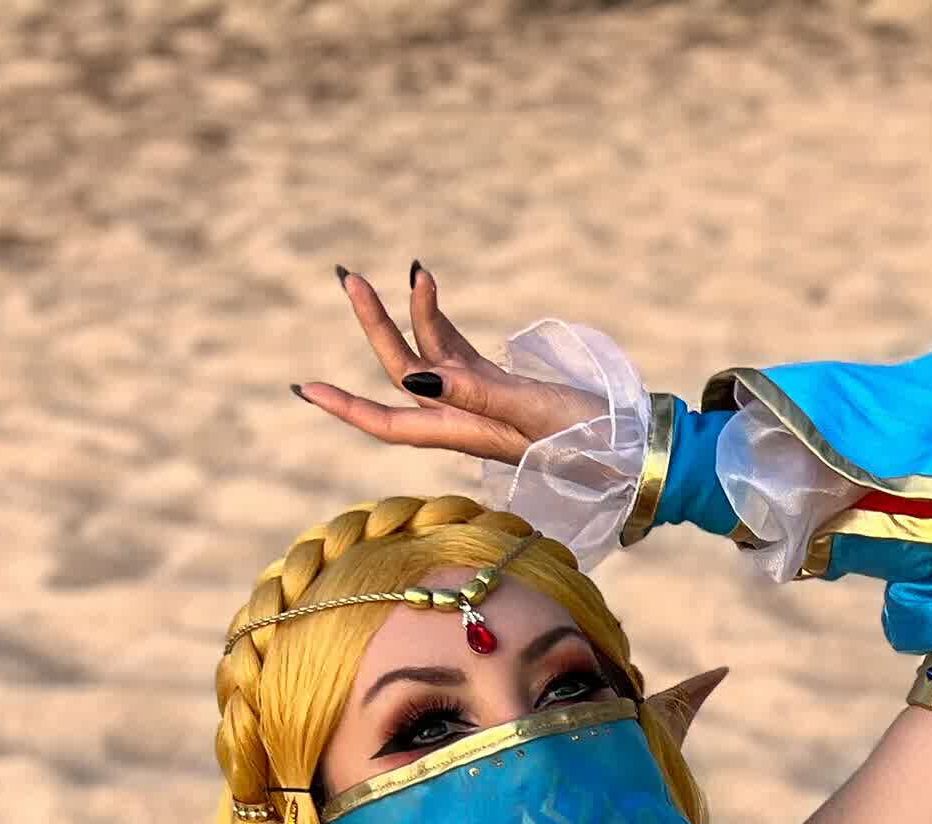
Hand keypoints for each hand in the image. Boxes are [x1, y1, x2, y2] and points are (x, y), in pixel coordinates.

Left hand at [295, 260, 603, 464]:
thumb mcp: (529, 411)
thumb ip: (474, 394)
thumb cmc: (586, 438)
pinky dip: (437, 317)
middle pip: (400, 372)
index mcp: (460, 430)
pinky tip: (427, 284)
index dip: (346, 407)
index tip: (305, 388)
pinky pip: (453, 349)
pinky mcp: (496, 386)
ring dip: (407, 313)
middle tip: (351, 278)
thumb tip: (414, 376)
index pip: (389, 421)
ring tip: (402, 268)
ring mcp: (476, 400)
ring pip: (425, 355)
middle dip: (373, 326)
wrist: (627, 447)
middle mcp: (459, 417)